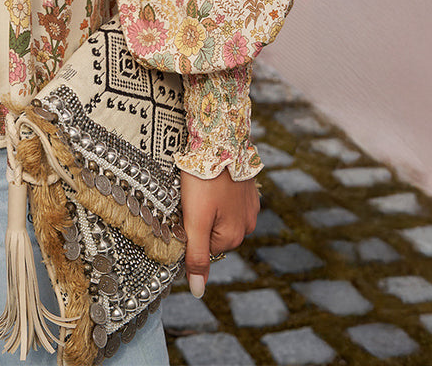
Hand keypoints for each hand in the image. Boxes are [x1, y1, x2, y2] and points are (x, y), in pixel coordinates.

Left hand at [179, 168, 258, 297]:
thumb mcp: (195, 220)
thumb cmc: (204, 180)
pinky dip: (217, 192)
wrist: (220, 140)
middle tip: (189, 197)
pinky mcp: (248, 188)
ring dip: (208, 204)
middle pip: (212, 232)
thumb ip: (196, 256)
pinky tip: (210, 179)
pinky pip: (228, 198)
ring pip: (220, 214)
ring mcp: (250, 205)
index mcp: (233, 236)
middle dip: (198, 219)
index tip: (181, 212)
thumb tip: (198, 291)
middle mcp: (246, 225)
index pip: (203, 248)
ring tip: (199, 186)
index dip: (188, 232)